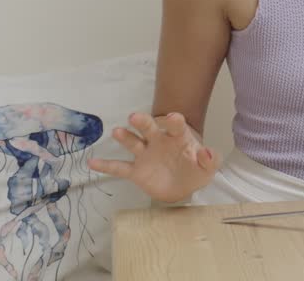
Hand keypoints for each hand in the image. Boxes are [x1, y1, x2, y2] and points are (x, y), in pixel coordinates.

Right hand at [86, 112, 218, 202]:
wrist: (183, 187)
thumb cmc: (196, 171)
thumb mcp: (208, 169)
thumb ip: (210, 160)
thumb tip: (208, 153)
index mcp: (178, 138)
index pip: (176, 126)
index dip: (174, 121)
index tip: (171, 117)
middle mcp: (159, 142)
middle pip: (149, 128)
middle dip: (143, 122)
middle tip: (134, 116)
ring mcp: (146, 155)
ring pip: (133, 143)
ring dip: (125, 138)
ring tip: (117, 132)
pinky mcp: (136, 171)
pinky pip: (119, 168)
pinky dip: (106, 166)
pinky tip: (92, 162)